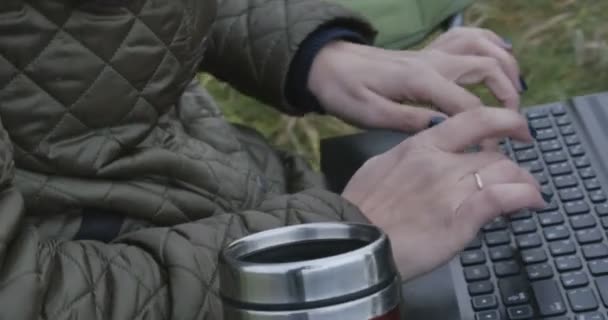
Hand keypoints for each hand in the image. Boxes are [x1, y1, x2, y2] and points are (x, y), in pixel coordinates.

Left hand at [308, 28, 521, 131]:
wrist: (326, 64)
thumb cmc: (344, 91)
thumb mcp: (370, 115)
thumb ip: (408, 120)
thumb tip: (443, 129)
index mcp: (420, 81)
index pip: (467, 107)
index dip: (487, 132)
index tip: (495, 154)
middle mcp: (432, 62)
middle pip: (487, 69)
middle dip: (509, 97)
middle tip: (516, 126)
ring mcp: (432, 53)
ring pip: (483, 47)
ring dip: (506, 67)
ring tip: (517, 93)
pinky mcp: (427, 52)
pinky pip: (467, 37)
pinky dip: (490, 42)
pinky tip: (500, 54)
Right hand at [341, 108, 545, 280]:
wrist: (353, 242)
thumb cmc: (360, 208)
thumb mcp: (379, 168)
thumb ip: (408, 158)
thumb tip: (425, 156)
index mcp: (419, 146)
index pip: (473, 120)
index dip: (505, 120)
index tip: (519, 129)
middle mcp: (439, 162)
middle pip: (494, 154)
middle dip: (511, 168)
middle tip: (515, 181)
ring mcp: (450, 189)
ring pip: (505, 173)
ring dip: (523, 183)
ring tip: (527, 195)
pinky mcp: (460, 219)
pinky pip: (503, 198)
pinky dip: (525, 197)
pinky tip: (532, 202)